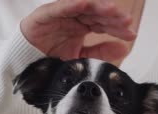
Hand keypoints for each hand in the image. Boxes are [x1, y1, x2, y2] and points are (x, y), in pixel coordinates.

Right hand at [20, 0, 135, 61]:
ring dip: (98, 7)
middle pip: (97, 13)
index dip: (117, 28)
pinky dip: (72, 4)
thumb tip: (123, 49)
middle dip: (112, 17)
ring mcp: (61, 14)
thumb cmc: (51, 58)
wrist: (26, 63)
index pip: (104, 24)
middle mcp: (73, 17)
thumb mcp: (80, 57)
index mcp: (82, 26)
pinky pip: (60, 7)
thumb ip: (100, 52)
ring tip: (112, 11)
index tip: (131, 34)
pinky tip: (86, 4)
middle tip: (126, 21)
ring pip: (83, 7)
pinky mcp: (45, 14)